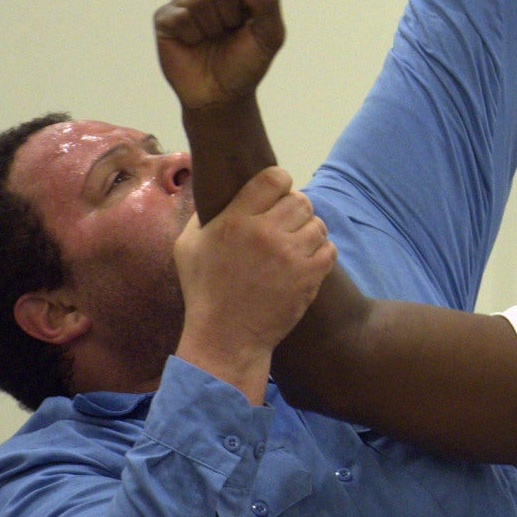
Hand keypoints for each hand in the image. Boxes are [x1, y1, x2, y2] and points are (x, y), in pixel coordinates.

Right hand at [155, 0, 284, 112]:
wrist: (221, 95)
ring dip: (211, 26)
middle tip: (229, 32)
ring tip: (211, 40)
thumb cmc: (247, 64)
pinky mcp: (165, 18)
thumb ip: (267, 3)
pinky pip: (178, 15)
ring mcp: (186, 3)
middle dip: (230, 14)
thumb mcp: (270, 36)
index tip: (249, 16)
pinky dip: (191, 34)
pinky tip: (192, 43)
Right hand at [173, 167, 334, 402]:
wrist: (226, 338)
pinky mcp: (309, 276)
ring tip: (295, 246)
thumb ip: (203, 215)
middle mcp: (264, 232)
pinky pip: (329, 249)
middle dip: (295, 210)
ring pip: (318, 224)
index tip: (276, 194)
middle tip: (286, 225)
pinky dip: (321, 253)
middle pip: (300, 200)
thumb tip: (216, 188)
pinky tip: (306, 261)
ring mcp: (290, 255)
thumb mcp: (187, 246)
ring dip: (309, 232)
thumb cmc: (204, 291)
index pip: (274, 178)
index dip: (280, 182)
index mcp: (234, 220)